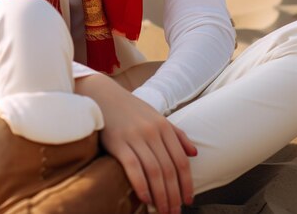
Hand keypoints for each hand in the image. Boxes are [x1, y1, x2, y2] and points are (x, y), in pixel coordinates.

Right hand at [75, 74, 195, 213]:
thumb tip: (194, 153)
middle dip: (174, 195)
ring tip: (162, 211)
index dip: (186, 183)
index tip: (187, 200)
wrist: (102, 95)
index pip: (181, 161)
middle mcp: (152, 131)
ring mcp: (135, 136)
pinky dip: (141, 185)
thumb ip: (176, 134)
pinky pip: (133, 167)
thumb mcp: (155, 116)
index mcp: (163, 126)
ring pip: (154, 171)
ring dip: (160, 196)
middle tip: (174, 212)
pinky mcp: (118, 142)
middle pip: (169, 169)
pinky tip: (145, 199)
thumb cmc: (130, 108)